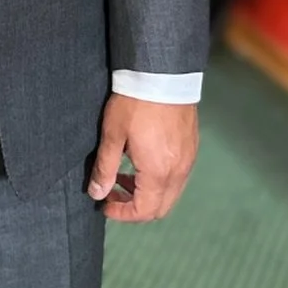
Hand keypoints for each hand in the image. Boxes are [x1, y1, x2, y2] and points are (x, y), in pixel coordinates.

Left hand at [87, 95, 198, 221]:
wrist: (162, 73)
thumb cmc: (135, 103)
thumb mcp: (113, 135)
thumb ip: (105, 168)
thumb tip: (96, 194)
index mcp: (158, 172)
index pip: (143, 211)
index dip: (122, 214)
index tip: (105, 206)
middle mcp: (178, 171)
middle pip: (160, 208)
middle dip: (135, 207)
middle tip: (113, 194)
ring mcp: (188, 160)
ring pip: (170, 193)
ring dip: (147, 194)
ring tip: (123, 177)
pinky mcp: (191, 147)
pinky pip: (178, 177)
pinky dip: (159, 180)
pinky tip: (141, 162)